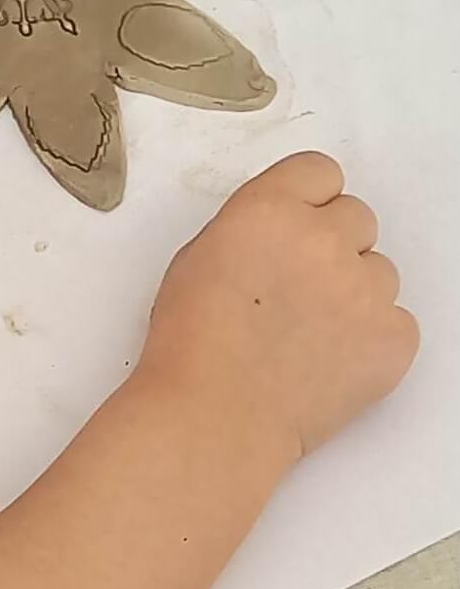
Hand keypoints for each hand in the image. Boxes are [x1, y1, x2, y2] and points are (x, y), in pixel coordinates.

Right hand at [140, 153, 418, 461]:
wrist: (215, 417)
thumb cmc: (192, 345)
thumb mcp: (197, 257)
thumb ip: (253, 227)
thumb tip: (284, 233)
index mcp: (269, 210)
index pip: (321, 171)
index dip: (309, 201)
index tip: (298, 227)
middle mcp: (324, 239)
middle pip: (357, 217)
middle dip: (333, 246)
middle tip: (297, 290)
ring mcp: (366, 289)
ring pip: (379, 272)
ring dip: (353, 294)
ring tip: (307, 336)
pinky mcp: (394, 338)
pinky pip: (397, 322)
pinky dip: (371, 340)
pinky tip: (327, 362)